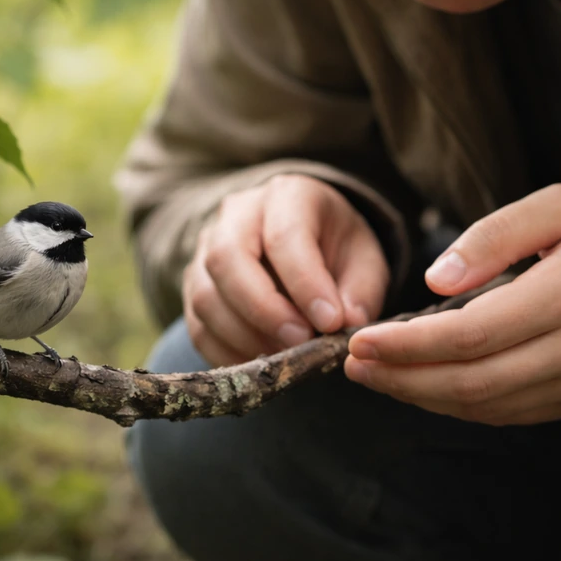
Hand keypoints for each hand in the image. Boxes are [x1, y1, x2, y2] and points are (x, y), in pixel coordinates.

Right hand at [184, 174, 388, 365]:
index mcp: (287, 195)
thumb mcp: (364, 258)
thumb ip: (361, 290)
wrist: (304, 240)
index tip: (330, 323)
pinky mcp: (195, 288)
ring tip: (285, 357)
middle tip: (300, 342)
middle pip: (228, 259)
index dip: (305, 283)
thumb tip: (347, 325)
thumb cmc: (335, 247)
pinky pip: (198, 326)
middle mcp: (236, 216)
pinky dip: (228, 352)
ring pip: (206, 296)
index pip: (284, 235)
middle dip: (264, 309)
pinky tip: (262, 364)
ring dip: (245, 336)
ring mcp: (206, 251)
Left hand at [345, 183, 560, 424]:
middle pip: (471, 384)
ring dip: (422, 397)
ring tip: (377, 376)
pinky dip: (459, 404)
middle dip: (402, 379)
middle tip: (354, 365)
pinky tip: (426, 386)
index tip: (361, 340)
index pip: (471, 336)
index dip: (408, 345)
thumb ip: (494, 236)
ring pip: (485, 407)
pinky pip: (509, 413)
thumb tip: (434, 279)